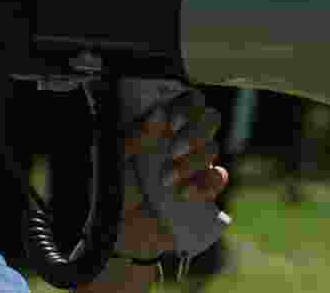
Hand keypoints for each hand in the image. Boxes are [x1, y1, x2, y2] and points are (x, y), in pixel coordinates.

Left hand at [116, 91, 227, 259]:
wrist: (116, 229)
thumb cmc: (111, 186)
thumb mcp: (115, 158)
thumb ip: (136, 136)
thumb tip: (158, 114)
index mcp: (161, 123)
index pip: (188, 100)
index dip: (187, 106)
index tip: (172, 121)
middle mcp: (182, 138)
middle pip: (209, 119)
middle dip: (195, 133)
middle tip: (174, 151)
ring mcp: (195, 163)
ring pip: (212, 148)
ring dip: (194, 162)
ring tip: (166, 180)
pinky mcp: (203, 190)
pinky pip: (218, 178)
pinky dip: (208, 184)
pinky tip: (186, 193)